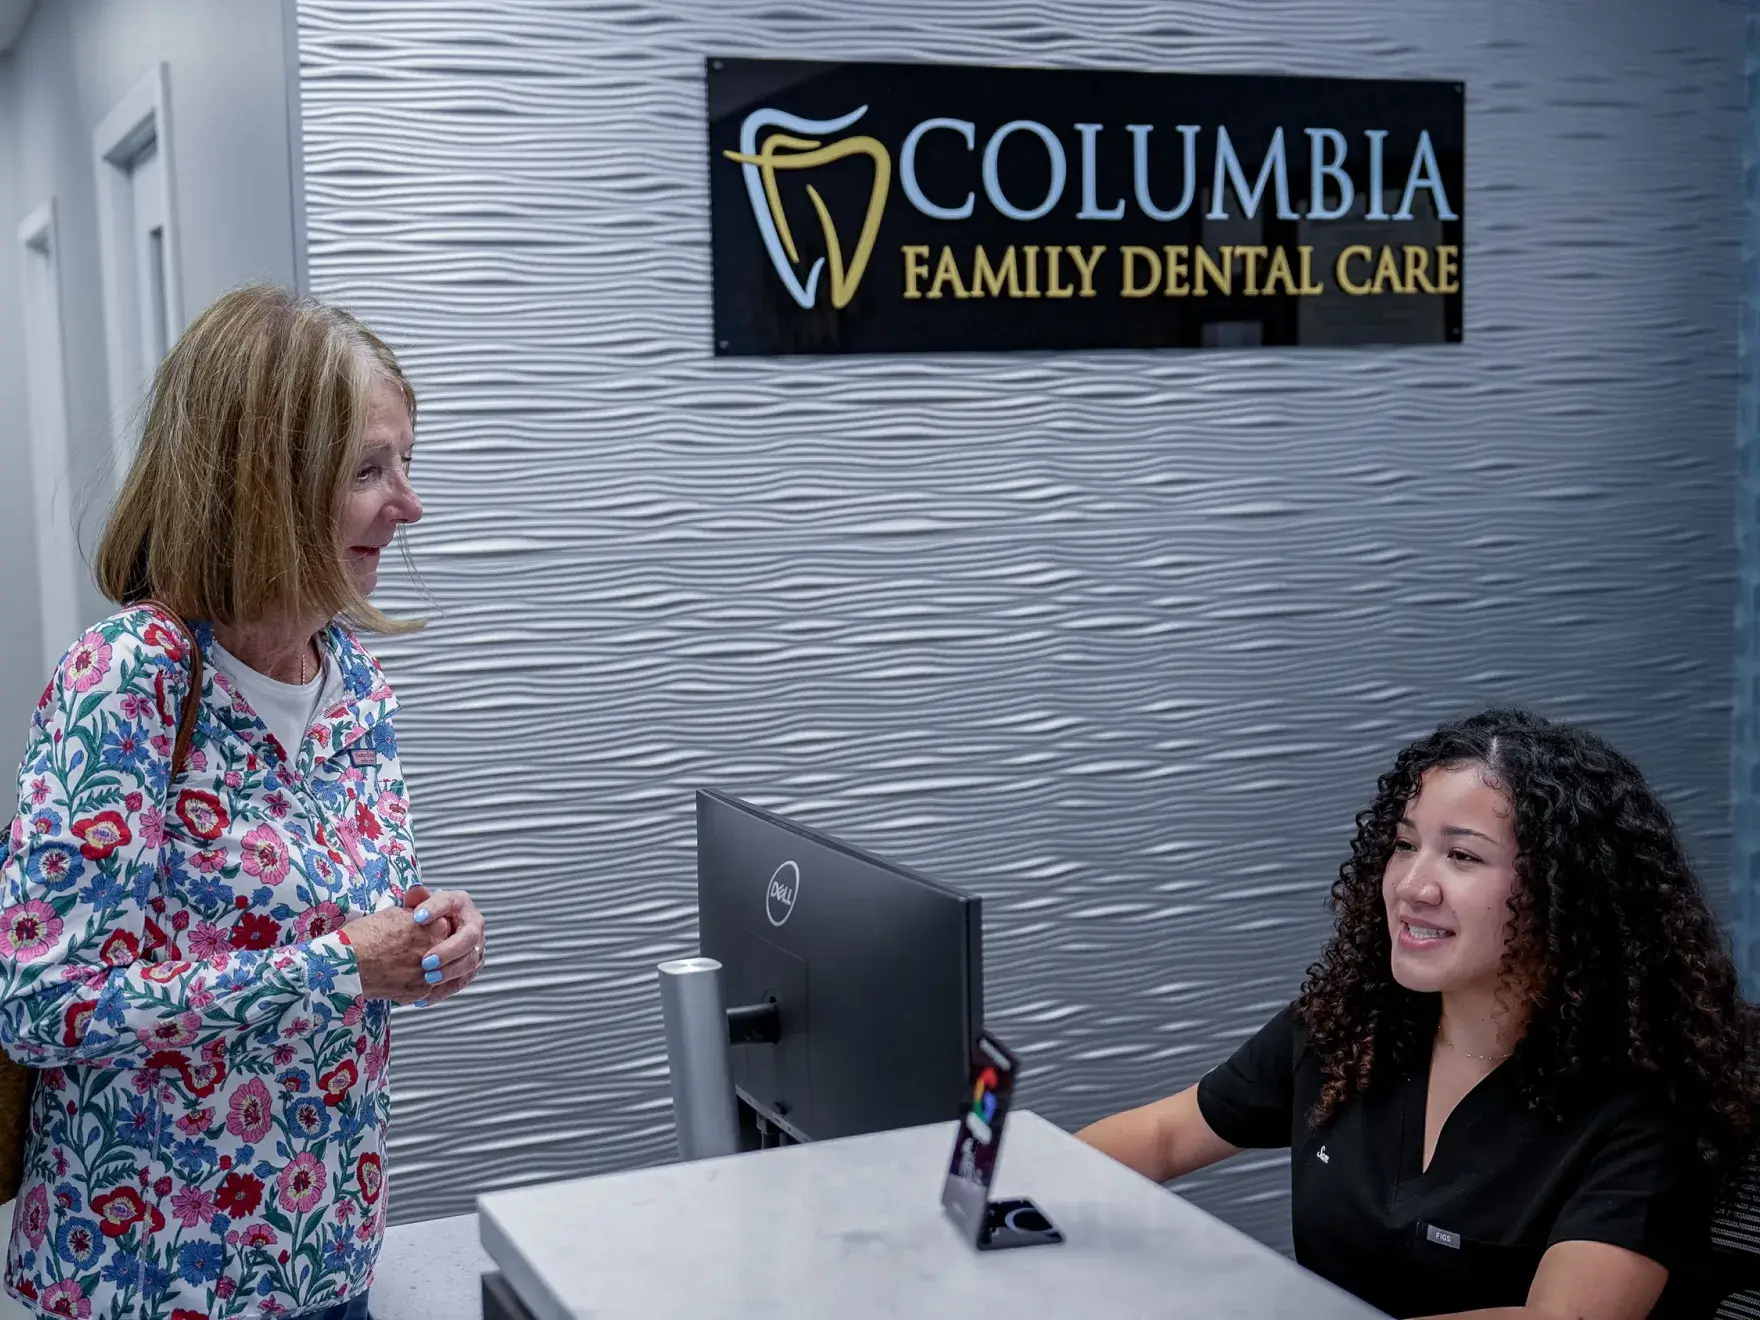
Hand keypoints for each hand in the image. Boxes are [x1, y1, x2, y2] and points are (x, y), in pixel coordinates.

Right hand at [342, 895, 447, 1003]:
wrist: (346, 964)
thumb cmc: (364, 935)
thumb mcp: (393, 913)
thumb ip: (414, 912)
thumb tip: (421, 907)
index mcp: (433, 925)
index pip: (443, 926)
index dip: (429, 931)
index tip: (417, 934)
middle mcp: (437, 948)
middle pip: (441, 948)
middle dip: (429, 950)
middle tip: (406, 951)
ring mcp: (431, 971)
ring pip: (435, 970)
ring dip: (423, 968)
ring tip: (400, 965)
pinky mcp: (421, 990)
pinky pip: (424, 987)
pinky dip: (414, 985)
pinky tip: (397, 979)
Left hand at [406, 888, 485, 1007]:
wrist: (435, 934)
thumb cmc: (424, 917)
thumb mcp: (419, 905)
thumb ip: (416, 899)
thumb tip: (415, 892)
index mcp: (460, 903)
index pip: (449, 902)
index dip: (434, 909)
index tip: (416, 917)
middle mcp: (473, 924)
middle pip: (467, 938)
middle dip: (448, 951)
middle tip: (425, 961)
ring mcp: (476, 947)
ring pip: (469, 963)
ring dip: (449, 973)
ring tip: (428, 980)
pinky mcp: (472, 968)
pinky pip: (461, 981)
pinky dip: (444, 991)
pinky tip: (425, 997)